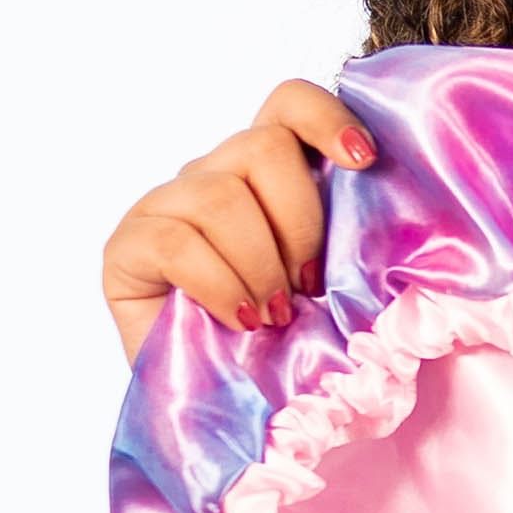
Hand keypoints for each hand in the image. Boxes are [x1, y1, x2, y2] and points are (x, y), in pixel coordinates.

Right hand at [100, 77, 378, 370]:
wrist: (227, 408)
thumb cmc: (287, 342)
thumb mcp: (335, 282)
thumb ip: (352, 234)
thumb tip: (386, 191)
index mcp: (267, 172)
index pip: (289, 104)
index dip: (327, 118)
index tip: (364, 162)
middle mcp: (212, 174)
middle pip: (261, 147)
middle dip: (300, 223)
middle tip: (308, 286)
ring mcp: (164, 206)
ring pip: (220, 196)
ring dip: (261, 265)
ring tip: (274, 314)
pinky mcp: (126, 247)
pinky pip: (176, 240)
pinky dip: (221, 285)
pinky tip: (240, 319)